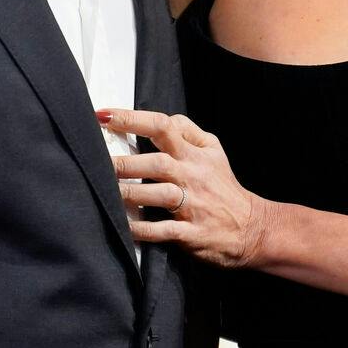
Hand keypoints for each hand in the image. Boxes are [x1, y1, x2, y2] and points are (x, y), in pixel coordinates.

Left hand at [96, 107, 272, 268]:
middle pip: (156, 163)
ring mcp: (192, 205)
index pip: (163, 127)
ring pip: (157, 195)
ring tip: (102, 191)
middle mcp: (192, 176)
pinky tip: (124, 225)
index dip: (132, 119)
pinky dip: (142, 229)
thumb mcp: (214, 150)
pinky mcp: (191, 232)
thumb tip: (163, 120)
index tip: (104, 116)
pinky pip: (162, 230)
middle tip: (95, 159)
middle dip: (124, 162)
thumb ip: (188, 131)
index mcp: (194, 153)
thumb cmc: (224, 186)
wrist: (252, 227)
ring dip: (128, 193)